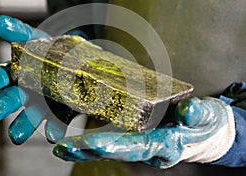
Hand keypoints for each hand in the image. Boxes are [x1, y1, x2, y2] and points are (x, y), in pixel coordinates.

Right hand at [0, 15, 77, 143]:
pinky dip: (52, 129)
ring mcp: (39, 105)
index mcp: (15, 73)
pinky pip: (53, 124)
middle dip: (0, 104)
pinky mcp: (56, 115)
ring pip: (26, 118)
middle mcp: (23, 92)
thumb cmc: (49, 51)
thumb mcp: (35, 39)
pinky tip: (52, 134)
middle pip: (9, 99)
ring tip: (16, 136)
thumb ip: (18, 32)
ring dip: (20, 127)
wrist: (74, 62)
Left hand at [53, 97, 235, 168]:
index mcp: (165, 145)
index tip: (89, 143)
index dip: (112, 145)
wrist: (204, 132)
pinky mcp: (134, 141)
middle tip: (62, 146)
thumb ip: (197, 114)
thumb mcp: (206, 116)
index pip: (135, 146)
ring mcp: (139, 147)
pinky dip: (89, 142)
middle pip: (114, 151)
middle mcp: (148, 149)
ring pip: (107, 150)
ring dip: (82, 148)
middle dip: (87, 150)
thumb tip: (187, 111)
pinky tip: (72, 138)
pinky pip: (109, 144)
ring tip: (58, 144)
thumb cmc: (204, 124)